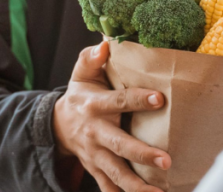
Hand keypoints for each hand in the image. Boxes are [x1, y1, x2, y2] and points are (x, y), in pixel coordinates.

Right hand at [54, 41, 169, 191]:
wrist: (57, 126)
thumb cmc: (81, 94)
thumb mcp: (81, 73)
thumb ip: (91, 58)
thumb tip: (104, 44)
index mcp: (94, 106)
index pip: (119, 102)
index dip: (138, 100)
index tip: (160, 99)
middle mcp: (95, 133)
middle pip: (119, 146)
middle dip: (141, 154)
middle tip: (165, 160)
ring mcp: (95, 155)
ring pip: (116, 173)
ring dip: (137, 185)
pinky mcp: (97, 170)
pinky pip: (110, 188)